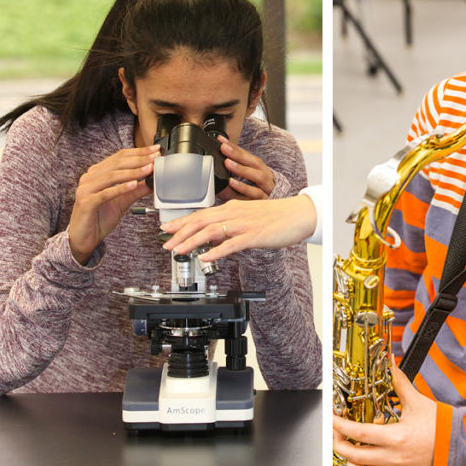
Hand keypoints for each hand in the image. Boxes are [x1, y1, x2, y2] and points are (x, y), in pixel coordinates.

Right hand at [68, 145, 158, 264]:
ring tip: (149, 169)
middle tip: (155, 157)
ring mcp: (86, 189)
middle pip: (116, 163)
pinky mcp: (86, 202)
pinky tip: (133, 184)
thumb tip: (153, 180)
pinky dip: (120, 188)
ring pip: (111, 176)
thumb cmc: (100, 218)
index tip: (155, 151)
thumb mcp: (123, 201)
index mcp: (97, 173)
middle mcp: (90, 178)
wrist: (84, 238)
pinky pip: (105, 193)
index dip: (138, 153)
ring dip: (133, 172)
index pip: (119, 157)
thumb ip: (136, 190)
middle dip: (138, 159)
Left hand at [161, 195, 316, 260]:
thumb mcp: (249, 217)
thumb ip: (230, 226)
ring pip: (211, 231)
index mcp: (232, 208)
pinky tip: (206, 257)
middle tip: (166, 244)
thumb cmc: (277, 216)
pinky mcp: (254, 235)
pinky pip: (231, 244)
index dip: (182, 221)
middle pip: (201, 220)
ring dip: (192, 241)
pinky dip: (216, 250)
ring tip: (180, 250)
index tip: (167, 228)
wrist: (299, 214)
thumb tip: (213, 237)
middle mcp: (235, 213)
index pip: (201, 213)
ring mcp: (244, 224)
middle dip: (180, 232)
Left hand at [218, 136, 274, 199]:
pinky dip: (243, 187)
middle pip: (255, 163)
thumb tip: (217, 163)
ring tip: (228, 163)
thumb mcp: (246, 181)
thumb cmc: (258, 193)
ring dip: (242, 169)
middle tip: (224, 148)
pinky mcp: (264, 200)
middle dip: (238, 154)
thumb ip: (234, 171)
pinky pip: (255, 193)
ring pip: (258, 177)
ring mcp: (267, 188)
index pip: (248, 155)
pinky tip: (232, 183)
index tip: (221, 141)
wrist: (278, 212)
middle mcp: (266, 176)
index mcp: (261, 169)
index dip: (235, 147)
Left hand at [332, 364, 436, 465]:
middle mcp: (394, 457)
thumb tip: (389, 365)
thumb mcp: (417, 401)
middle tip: (337, 434)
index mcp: (397, 437)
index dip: (341, 426)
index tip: (333, 419)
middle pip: (355, 456)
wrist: (457, 444)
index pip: (360, 433)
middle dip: (339, 444)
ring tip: (348, 454)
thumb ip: (399, 383)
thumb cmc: (439, 425)